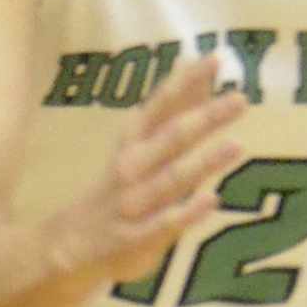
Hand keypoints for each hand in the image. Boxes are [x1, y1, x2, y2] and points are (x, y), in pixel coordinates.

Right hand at [24, 54, 252, 295]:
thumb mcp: (139, 150)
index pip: (160, 106)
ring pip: (170, 180)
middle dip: (204, 118)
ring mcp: (131, 204)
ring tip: (235, 145)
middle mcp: (131, 168)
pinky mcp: (134, 239)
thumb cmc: (117, 191)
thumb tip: (205, 79)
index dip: (186, 82)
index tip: (215, 59)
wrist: (66, 247)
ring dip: (202, 162)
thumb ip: (172, 118)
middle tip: (240, 100)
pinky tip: (211, 201)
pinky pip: (162, 224)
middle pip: (171, 139)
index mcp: (133, 143)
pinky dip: (186, 213)